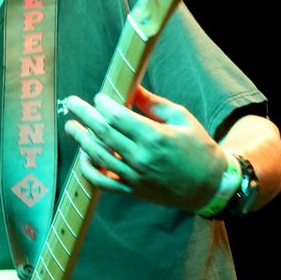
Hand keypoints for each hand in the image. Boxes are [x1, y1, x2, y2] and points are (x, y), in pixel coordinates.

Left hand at [63, 85, 226, 210]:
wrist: (209, 186)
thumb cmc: (199, 149)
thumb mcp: (182, 118)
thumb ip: (154, 104)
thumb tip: (132, 88)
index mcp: (154, 137)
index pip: (117, 117)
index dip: (103, 104)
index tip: (99, 97)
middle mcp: (141, 158)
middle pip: (102, 133)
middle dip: (83, 115)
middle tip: (71, 103)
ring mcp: (135, 177)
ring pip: (98, 156)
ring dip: (81, 140)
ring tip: (72, 127)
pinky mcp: (133, 191)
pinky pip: (103, 183)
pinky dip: (89, 170)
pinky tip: (83, 157)